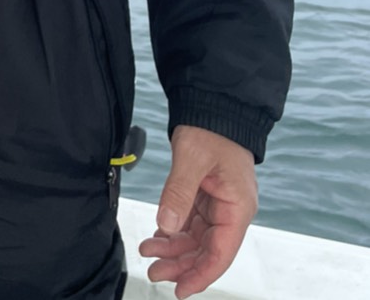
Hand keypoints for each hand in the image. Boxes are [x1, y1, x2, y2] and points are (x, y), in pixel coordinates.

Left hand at [137, 126, 257, 297]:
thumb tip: (166, 228)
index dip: (201, 275)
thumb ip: (178, 193)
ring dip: (174, 248)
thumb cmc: (210, 129)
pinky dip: (173, 231)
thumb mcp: (192, 159)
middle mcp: (231, 211)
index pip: (221, 253)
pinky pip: (190, 223)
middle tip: (153, 272)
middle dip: (181, 264)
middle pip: (207, 250)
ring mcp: (219, 205)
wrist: (212, 105)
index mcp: (237, 208)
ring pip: (197, 238)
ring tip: (148, 253)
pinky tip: (157, 236)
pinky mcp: (206, 197)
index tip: (180, 291)